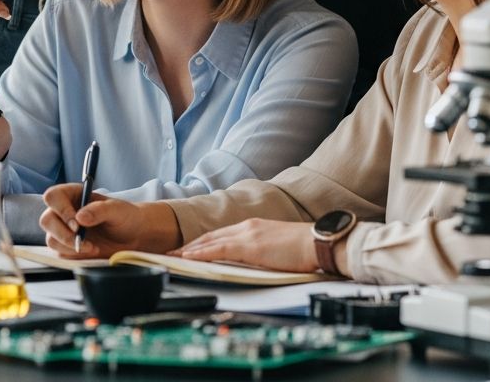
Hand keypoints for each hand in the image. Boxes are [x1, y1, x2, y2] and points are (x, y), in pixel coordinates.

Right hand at [40, 185, 181, 258]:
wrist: (132, 236)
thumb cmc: (125, 216)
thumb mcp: (117, 209)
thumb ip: (99, 210)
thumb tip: (80, 217)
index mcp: (73, 194)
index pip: (53, 196)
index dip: (60, 209)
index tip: (76, 223)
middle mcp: (64, 211)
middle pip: (46, 220)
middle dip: (63, 233)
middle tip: (81, 239)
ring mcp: (63, 230)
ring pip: (51, 239)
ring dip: (69, 246)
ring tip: (91, 247)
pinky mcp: (67, 247)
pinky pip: (60, 253)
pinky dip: (73, 254)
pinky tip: (91, 250)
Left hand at [177, 219, 335, 274]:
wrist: (318, 242)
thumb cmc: (303, 248)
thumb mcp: (275, 246)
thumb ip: (260, 249)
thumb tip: (249, 262)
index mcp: (252, 226)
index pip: (220, 234)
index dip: (202, 241)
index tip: (187, 248)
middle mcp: (246, 226)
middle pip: (211, 235)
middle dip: (190, 244)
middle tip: (171, 252)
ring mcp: (247, 234)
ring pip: (211, 241)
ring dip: (190, 249)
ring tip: (173, 256)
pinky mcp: (250, 245)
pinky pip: (219, 249)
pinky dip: (202, 253)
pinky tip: (190, 257)